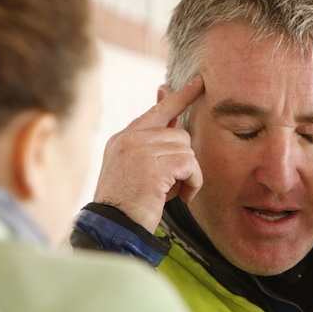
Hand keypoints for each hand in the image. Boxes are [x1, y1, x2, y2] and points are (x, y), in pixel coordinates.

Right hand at [94, 75, 204, 231]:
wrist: (113, 229)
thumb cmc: (128, 204)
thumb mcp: (137, 169)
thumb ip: (154, 146)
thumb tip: (174, 124)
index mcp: (124, 138)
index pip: (158, 110)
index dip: (181, 96)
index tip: (199, 82)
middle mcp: (129, 138)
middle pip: (180, 134)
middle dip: (183, 160)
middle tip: (170, 185)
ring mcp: (139, 149)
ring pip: (186, 149)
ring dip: (188, 174)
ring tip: (170, 193)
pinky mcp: (153, 165)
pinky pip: (190, 164)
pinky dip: (193, 182)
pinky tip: (182, 197)